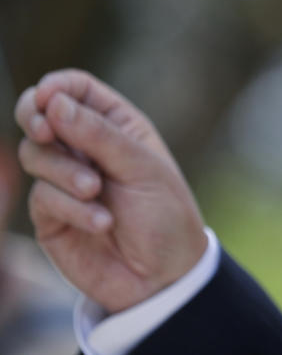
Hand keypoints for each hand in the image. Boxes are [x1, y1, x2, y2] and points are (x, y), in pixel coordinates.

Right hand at [15, 69, 206, 312]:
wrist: (164, 276)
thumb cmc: (164, 215)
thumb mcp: (142, 168)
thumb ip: (98, 136)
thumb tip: (53, 103)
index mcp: (116, 126)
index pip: (76, 89)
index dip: (56, 87)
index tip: (47, 98)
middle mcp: (87, 149)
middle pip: (40, 116)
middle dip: (37, 120)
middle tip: (46, 131)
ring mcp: (65, 181)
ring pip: (35, 155)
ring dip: (63, 171)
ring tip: (95, 191)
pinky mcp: (51, 216)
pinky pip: (42, 197)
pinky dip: (70, 207)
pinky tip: (101, 222)